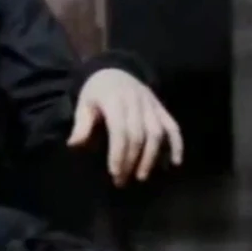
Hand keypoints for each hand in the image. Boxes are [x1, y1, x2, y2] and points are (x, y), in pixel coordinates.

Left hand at [67, 68, 183, 185]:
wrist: (114, 69)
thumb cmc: (96, 92)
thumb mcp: (83, 104)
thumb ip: (81, 124)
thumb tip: (74, 145)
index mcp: (115, 100)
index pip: (120, 130)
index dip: (118, 153)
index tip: (114, 172)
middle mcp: (136, 101)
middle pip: (138, 135)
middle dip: (131, 160)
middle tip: (122, 181)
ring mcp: (152, 104)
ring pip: (157, 133)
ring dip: (151, 157)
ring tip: (141, 176)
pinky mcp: (161, 108)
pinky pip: (173, 126)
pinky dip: (177, 144)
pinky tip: (175, 163)